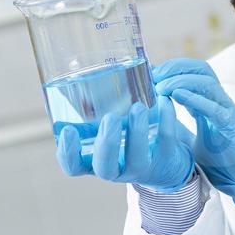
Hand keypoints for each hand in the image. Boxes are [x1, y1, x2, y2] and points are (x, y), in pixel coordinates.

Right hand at [55, 98, 195, 190]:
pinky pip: (166, 143)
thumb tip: (99, 65)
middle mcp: (116, 168)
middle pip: (104, 167)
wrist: (167, 162)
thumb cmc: (127, 138)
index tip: (68, 130)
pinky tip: (164, 102)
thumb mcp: (110, 128)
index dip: (68, 153)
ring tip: (138, 107)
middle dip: (107, 143)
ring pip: (137, 160)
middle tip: (110, 118)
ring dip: (137, 133)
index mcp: (95, 160)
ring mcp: (141, 167)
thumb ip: (99, 107)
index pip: (73, 167)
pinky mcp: (165, 159)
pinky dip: (166, 121)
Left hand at [154, 58, 234, 209]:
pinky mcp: (232, 127)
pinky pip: (215, 108)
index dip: (172, 68)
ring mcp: (227, 111)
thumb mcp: (191, 139)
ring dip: (181, 81)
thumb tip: (155, 118)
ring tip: (161, 88)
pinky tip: (177, 96)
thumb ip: (177, 127)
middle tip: (154, 77)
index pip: (193, 72)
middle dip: (175, 68)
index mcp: (208, 102)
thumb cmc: (220, 159)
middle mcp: (219, 101)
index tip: (150, 73)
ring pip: (207, 83)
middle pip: (200, 69)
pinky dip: (196, 99)